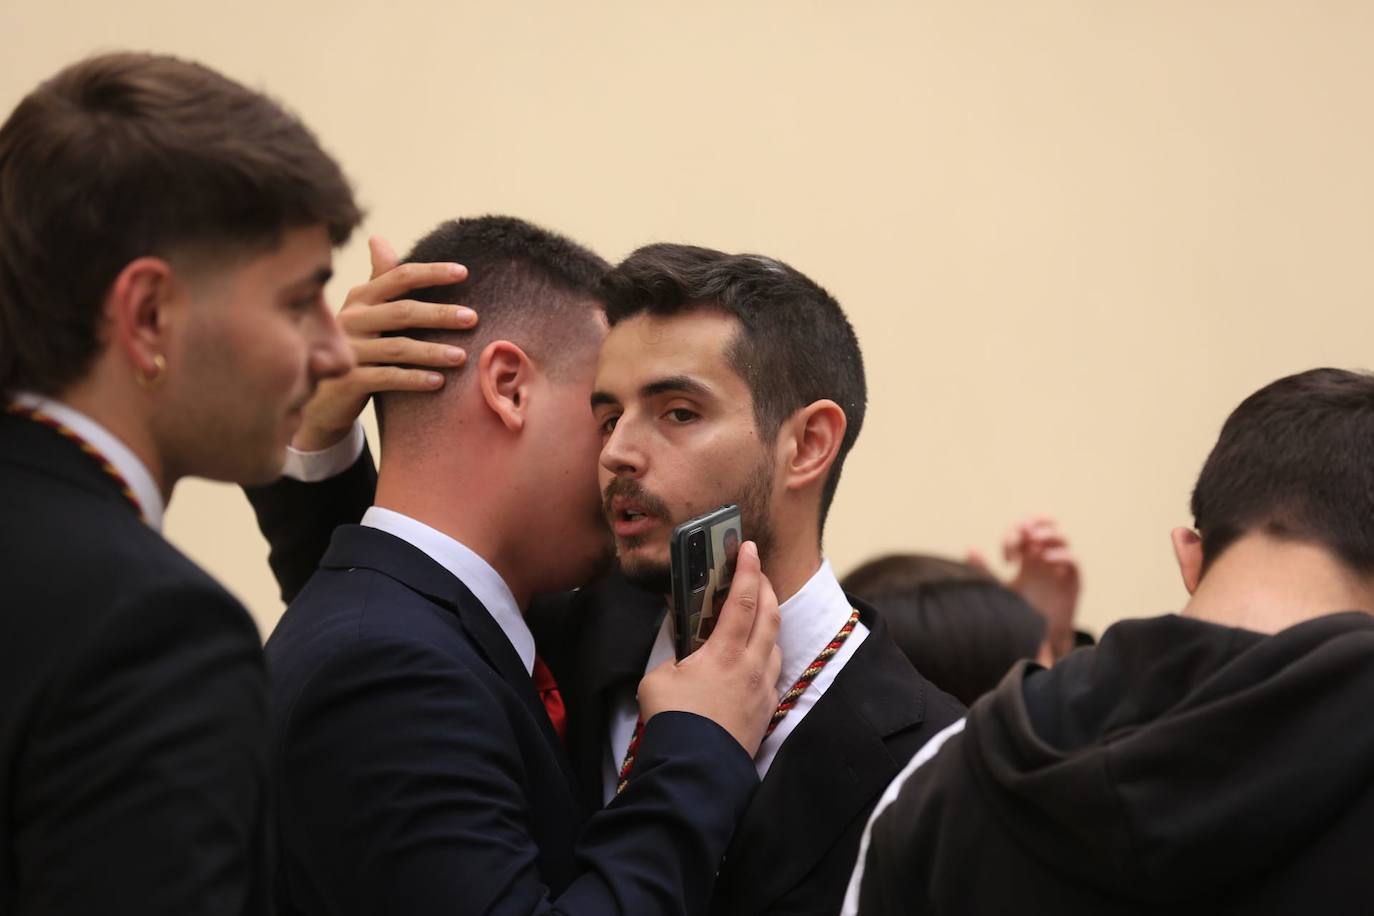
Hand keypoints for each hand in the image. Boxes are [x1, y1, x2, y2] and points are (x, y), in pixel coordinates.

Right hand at [292, 236, 478, 450]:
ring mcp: (348, 350)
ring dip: (432, 351)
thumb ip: (377, 280)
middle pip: (402, 312)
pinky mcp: (347, 381)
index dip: (431, 273)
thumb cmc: (353, 346)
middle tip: (473, 318)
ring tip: (462, 356)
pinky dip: (414, 379)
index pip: (399, 277)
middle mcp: (351, 319)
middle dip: (440, 314)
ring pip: (397, 347)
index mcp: (360, 297)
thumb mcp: (362, 311)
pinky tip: (439, 382)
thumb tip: (377, 237)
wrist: (322, 395)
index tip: (464, 272)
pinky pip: (386, 377)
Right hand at [637, 542, 782, 755]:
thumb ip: (673, 655)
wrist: (695, 770)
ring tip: (756, 614)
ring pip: (775, 644)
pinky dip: (766, 654)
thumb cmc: (673, 722)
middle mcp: (751, 666)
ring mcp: (763, 690)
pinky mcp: (766, 711)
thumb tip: (680, 646)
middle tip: (756, 572)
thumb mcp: (659, 678)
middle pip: (769, 615)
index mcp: (724, 652)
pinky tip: (754, 657)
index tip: (747, 547)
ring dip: (768, 622)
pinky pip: (773, 673)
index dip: (746, 569)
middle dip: (764, 587)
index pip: (743, 599)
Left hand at [971, 516, 1080, 659]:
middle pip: (1043, 526)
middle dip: (1034, 524)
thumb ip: (985, 569)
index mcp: (1026, 555)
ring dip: (1048, 535)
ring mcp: (1059, 566)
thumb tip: (970, 549)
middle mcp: (1043, 557)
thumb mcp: (999, 588)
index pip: (1022, 531)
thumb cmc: (1018, 610)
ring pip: (1060, 538)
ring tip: (1034, 544)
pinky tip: (1047, 559)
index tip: (1007, 559)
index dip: (1013, 536)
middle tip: (1023, 532)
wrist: (1037, 636)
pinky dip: (1062, 555)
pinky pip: (1073, 560)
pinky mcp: (1072, 580)